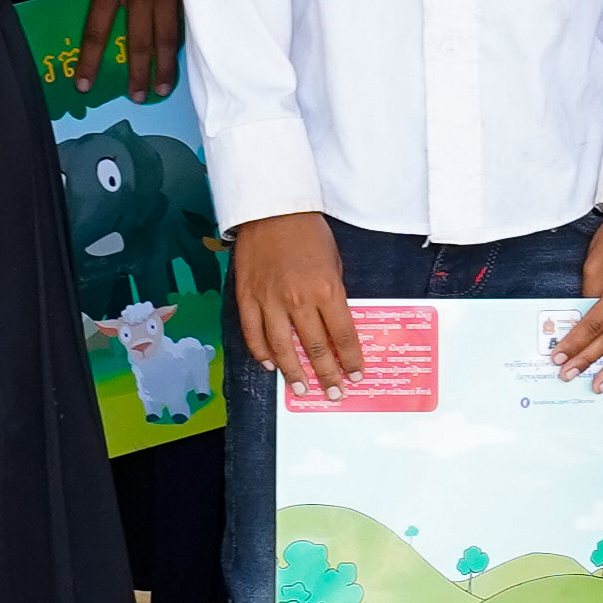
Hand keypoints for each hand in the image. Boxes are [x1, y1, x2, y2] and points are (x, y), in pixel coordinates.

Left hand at [78, 0, 183, 101]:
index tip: (84, 84)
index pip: (97, 32)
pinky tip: (185, 53)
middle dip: (138, 73)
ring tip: (164, 87)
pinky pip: (184, 16)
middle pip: (139, 42)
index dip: (91, 62)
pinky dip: (183, 37)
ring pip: (168, 35)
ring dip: (166, 65)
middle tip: (138, 98)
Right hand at [229, 212, 358, 391]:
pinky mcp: (247, 296)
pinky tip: (270, 365)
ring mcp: (269, 300)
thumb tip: (334, 326)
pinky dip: (261, 352)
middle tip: (334, 393)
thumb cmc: (308, 232)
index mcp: (326, 289)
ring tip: (302, 389)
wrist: (271, 208)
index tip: (355, 375)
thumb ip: (333, 295)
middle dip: (327, 374)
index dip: (350, 359)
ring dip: (294, 373)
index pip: (342, 335)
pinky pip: (253, 332)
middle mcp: (298, 300)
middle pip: (314, 347)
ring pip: (282, 347)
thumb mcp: (334, 262)